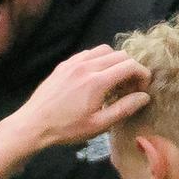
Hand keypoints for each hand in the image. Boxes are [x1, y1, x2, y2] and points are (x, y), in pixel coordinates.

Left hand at [5, 45, 150, 151]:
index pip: (130, 65)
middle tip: (129, 88)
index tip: (143, 88)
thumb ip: (124, 109)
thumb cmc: (66, 129)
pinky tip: (96, 77)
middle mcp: (86, 66)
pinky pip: (88, 53)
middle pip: (120, 55)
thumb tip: (144, 97)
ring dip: (115, 62)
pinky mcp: (64, 64)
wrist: (34, 124)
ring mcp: (73, 62)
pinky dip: (98, 60)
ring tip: (114, 81)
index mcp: (97, 81)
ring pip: (104, 50)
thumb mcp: (98, 125)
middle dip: (131, 68)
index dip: (142, 74)